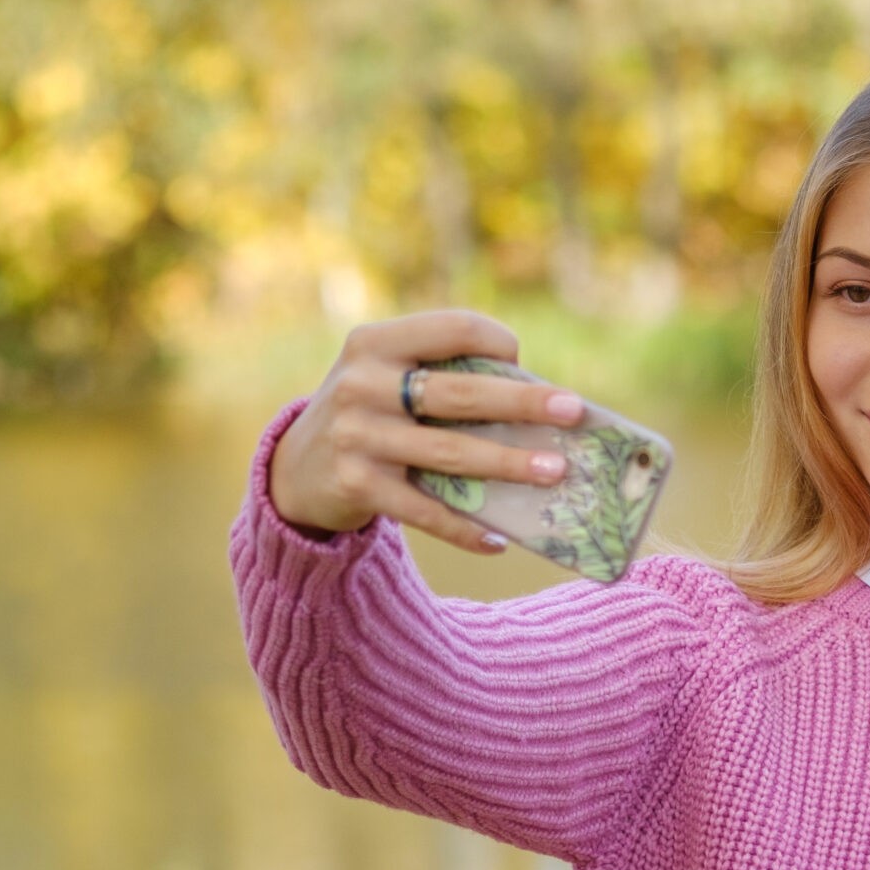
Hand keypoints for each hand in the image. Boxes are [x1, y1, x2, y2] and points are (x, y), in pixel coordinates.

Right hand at [269, 309, 584, 550]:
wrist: (295, 470)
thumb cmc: (370, 414)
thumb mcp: (387, 377)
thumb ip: (443, 377)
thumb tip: (535, 402)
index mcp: (375, 342)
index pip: (453, 329)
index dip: (497, 340)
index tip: (523, 359)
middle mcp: (362, 384)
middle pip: (461, 393)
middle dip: (523, 402)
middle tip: (574, 411)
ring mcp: (357, 437)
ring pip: (450, 453)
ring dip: (509, 463)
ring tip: (555, 472)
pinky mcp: (357, 485)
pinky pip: (424, 511)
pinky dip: (465, 528)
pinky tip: (499, 540)